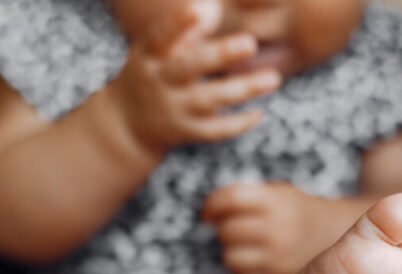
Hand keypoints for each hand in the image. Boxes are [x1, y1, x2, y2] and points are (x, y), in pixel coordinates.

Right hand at [108, 0, 280, 154]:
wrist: (128, 125)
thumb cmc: (152, 72)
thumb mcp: (155, 49)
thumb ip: (183, 29)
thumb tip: (212, 6)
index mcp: (150, 55)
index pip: (161, 36)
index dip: (179, 23)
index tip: (200, 10)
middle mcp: (160, 82)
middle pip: (189, 67)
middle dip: (220, 55)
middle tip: (251, 42)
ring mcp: (173, 109)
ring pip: (209, 100)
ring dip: (242, 89)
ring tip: (273, 79)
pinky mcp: (185, 132)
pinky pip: (214, 131)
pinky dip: (238, 123)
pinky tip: (260, 112)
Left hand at [201, 182, 357, 273]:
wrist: (335, 237)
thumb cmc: (293, 213)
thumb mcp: (276, 193)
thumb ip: (242, 198)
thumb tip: (207, 215)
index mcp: (276, 202)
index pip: (231, 198)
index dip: (212, 205)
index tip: (207, 214)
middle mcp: (278, 231)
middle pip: (227, 231)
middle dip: (226, 229)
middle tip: (239, 230)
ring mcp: (279, 260)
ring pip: (231, 259)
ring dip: (233, 253)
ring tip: (248, 248)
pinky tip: (257, 267)